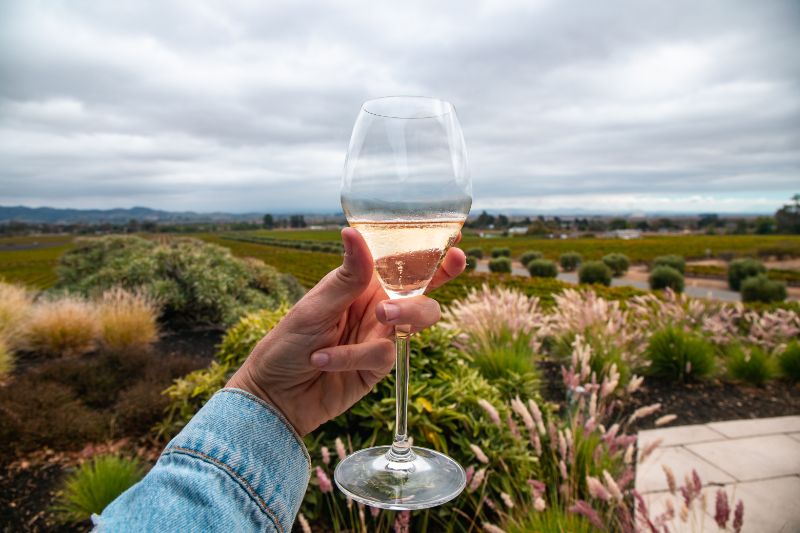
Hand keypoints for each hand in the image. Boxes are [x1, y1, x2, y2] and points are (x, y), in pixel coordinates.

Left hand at [227, 228, 465, 435]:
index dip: (432, 250)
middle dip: (437, 280)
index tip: (457, 236)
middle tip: (448, 266)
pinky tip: (323, 361)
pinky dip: (352, 357)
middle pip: (422, 292)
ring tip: (381, 315)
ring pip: (417, 322)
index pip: (402, 263)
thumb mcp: (315, 306)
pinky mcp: (379, 368)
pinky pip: (384, 356)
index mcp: (362, 283)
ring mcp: (381, 338)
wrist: (274, 396)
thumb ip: (347, 276)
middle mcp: (377, 307)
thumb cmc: (286, 342)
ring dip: (404, 315)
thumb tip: (353, 231)